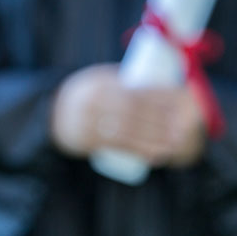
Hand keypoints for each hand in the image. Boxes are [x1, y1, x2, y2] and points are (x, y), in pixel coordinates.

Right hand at [49, 63, 205, 166]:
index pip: (137, 89)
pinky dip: (140, 150)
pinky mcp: (86, 139)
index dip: (163, 96)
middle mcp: (93, 98)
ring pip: (129, 129)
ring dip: (156, 137)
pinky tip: (156, 154)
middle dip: (163, 119)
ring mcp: (88, 119)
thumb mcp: (101, 81)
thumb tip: (168, 86)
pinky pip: (118, 146)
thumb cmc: (87, 96)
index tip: (184, 102)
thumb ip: (127, 82)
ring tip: (176, 142)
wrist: (51, 113)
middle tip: (184, 127)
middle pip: (136, 110)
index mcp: (100, 81)